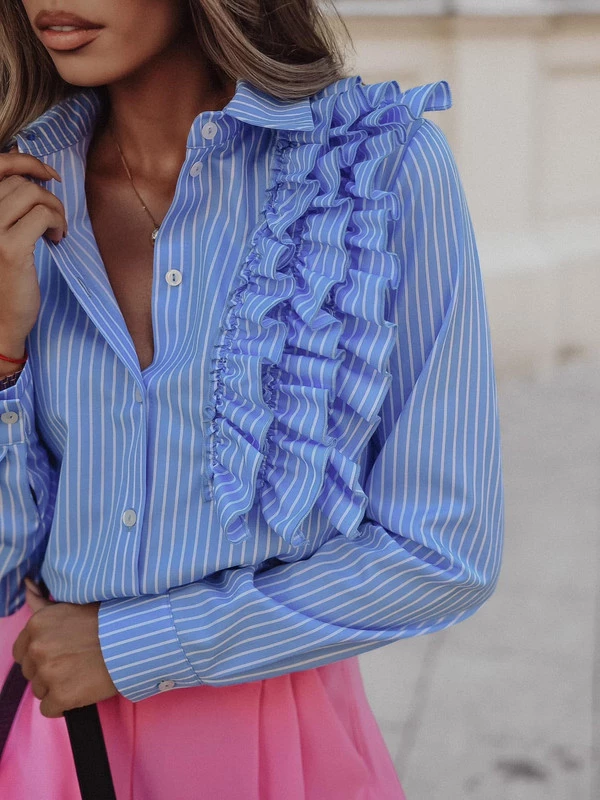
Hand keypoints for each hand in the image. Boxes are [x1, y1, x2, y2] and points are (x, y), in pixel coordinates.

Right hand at [0, 144, 65, 341]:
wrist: (0, 319)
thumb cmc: (3, 278)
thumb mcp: (3, 234)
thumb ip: (9, 205)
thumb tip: (28, 168)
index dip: (26, 161)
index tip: (50, 174)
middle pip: (21, 183)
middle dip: (47, 197)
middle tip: (55, 221)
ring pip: (34, 194)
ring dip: (55, 210)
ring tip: (56, 231)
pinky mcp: (9, 248)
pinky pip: (44, 215)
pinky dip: (58, 223)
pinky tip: (57, 240)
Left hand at [12, 578, 118, 717]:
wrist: (134, 639)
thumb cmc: (106, 620)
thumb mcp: (71, 605)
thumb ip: (42, 601)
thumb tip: (26, 584)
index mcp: (37, 624)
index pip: (21, 651)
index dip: (40, 654)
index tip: (60, 652)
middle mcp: (38, 648)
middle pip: (30, 672)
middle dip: (48, 670)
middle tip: (75, 661)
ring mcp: (48, 673)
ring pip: (40, 690)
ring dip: (57, 686)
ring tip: (81, 673)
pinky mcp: (61, 696)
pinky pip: (50, 709)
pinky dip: (65, 703)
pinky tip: (82, 688)